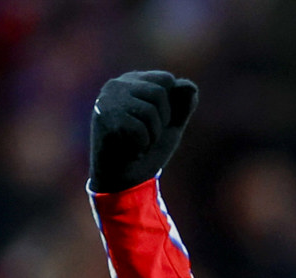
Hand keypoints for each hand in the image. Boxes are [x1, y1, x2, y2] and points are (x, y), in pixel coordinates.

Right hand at [89, 70, 198, 192]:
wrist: (124, 179)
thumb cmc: (147, 150)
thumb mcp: (171, 126)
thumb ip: (182, 106)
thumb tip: (190, 86)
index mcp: (133, 82)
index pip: (166, 79)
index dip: (171, 106)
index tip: (158, 123)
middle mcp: (117, 85)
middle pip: (160, 92)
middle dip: (162, 121)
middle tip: (147, 135)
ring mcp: (108, 100)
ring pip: (150, 111)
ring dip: (152, 135)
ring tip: (138, 143)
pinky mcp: (105, 118)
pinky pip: (140, 130)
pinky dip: (142, 146)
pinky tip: (130, 150)